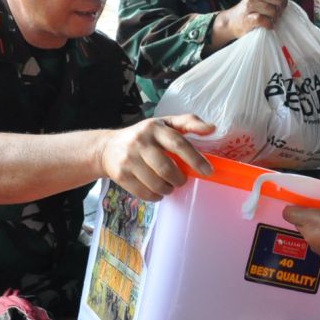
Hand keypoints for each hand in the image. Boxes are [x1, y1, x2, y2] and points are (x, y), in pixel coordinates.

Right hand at [100, 114, 214, 200]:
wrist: (107, 148)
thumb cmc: (144, 136)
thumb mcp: (164, 123)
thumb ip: (188, 123)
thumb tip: (212, 128)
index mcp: (155, 128)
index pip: (178, 143)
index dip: (195, 159)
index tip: (208, 171)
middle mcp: (140, 142)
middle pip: (166, 168)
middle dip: (179, 179)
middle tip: (182, 181)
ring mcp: (129, 159)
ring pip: (156, 183)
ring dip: (168, 189)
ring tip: (169, 186)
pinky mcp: (120, 175)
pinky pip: (144, 193)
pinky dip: (155, 196)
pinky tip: (156, 191)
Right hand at [217, 0, 287, 40]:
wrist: (230, 22)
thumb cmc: (248, 12)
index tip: (280, 6)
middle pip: (278, 1)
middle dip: (280, 10)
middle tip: (275, 16)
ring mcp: (250, 6)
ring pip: (273, 10)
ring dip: (275, 18)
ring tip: (271, 21)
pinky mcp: (248, 19)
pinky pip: (265, 20)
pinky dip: (269, 25)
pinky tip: (268, 26)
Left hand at [282, 171, 319, 275]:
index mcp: (310, 221)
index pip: (288, 212)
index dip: (293, 204)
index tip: (304, 197)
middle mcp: (309, 234)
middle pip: (298, 220)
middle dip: (308, 211)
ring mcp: (316, 245)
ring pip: (309, 229)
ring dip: (317, 221)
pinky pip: (318, 238)